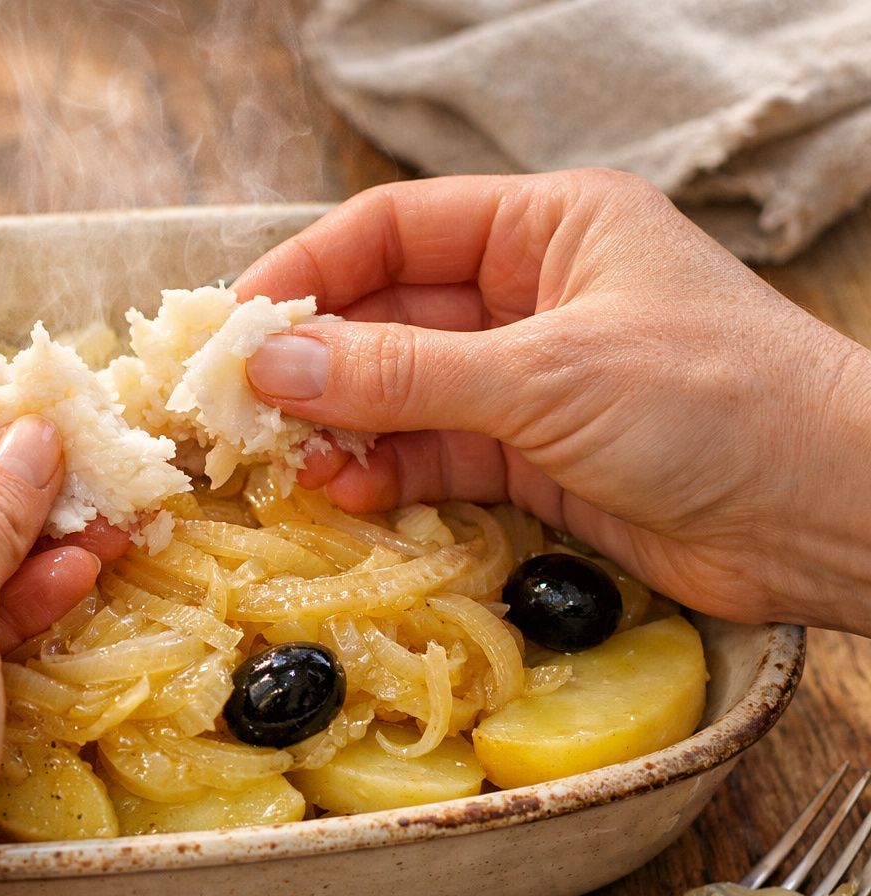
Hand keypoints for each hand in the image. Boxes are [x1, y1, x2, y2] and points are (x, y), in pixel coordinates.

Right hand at [237, 169, 870, 632]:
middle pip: (388, 315)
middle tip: (239, 408)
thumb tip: (270, 367)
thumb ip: (401, 375)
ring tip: (286, 461)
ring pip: (403, 393)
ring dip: (342, 427)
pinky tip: (344, 493)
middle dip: (315, 362)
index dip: (308, 271)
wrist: (833, 518)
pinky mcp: (534, 458)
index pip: (395, 228)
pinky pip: (434, 455)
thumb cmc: (714, 404)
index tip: (234, 323)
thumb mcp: (544, 376)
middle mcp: (531, 294)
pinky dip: (387, 474)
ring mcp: (529, 380)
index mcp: (547, 227)